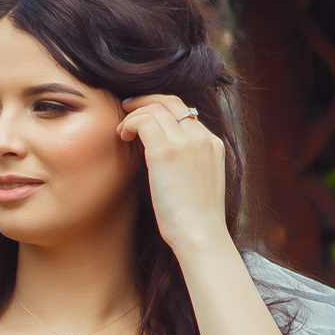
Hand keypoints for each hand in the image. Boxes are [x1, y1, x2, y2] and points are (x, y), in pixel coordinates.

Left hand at [121, 93, 232, 257]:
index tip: (144, 115)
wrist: (200, 234)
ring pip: (155, 108)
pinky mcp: (166, 151)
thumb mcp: (200, 183)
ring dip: (134, 114)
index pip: (186, 112)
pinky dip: (129, 123)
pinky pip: (143, 120)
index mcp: (213, 144)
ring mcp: (186, 142)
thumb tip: (164, 159)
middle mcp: (202, 137)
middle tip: (127, 107)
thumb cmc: (195, 220)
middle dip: (146, 100)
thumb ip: (189, 164)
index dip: (162, 109)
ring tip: (122, 130)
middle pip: (171, 101)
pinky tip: (123, 137)